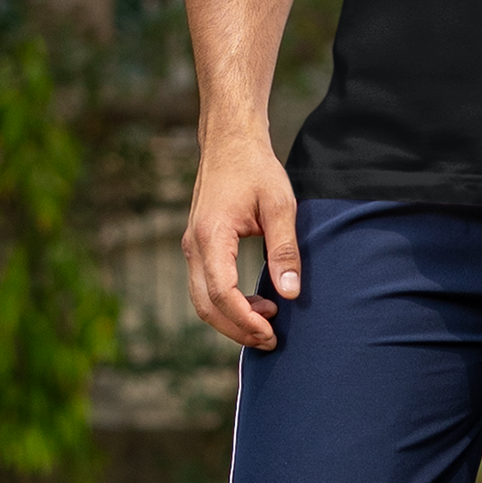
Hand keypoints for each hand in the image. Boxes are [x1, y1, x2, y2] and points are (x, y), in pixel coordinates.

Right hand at [183, 130, 301, 351]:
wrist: (230, 142)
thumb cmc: (256, 169)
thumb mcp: (280, 206)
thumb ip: (285, 250)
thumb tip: (290, 293)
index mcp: (211, 235)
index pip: (221, 292)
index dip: (244, 319)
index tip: (270, 332)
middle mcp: (193, 245)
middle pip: (206, 305)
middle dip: (237, 329)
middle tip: (272, 340)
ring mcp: (191, 247)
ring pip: (202, 300)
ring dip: (231, 319)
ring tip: (268, 323)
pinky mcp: (197, 247)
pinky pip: (205, 287)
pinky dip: (226, 304)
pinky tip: (256, 304)